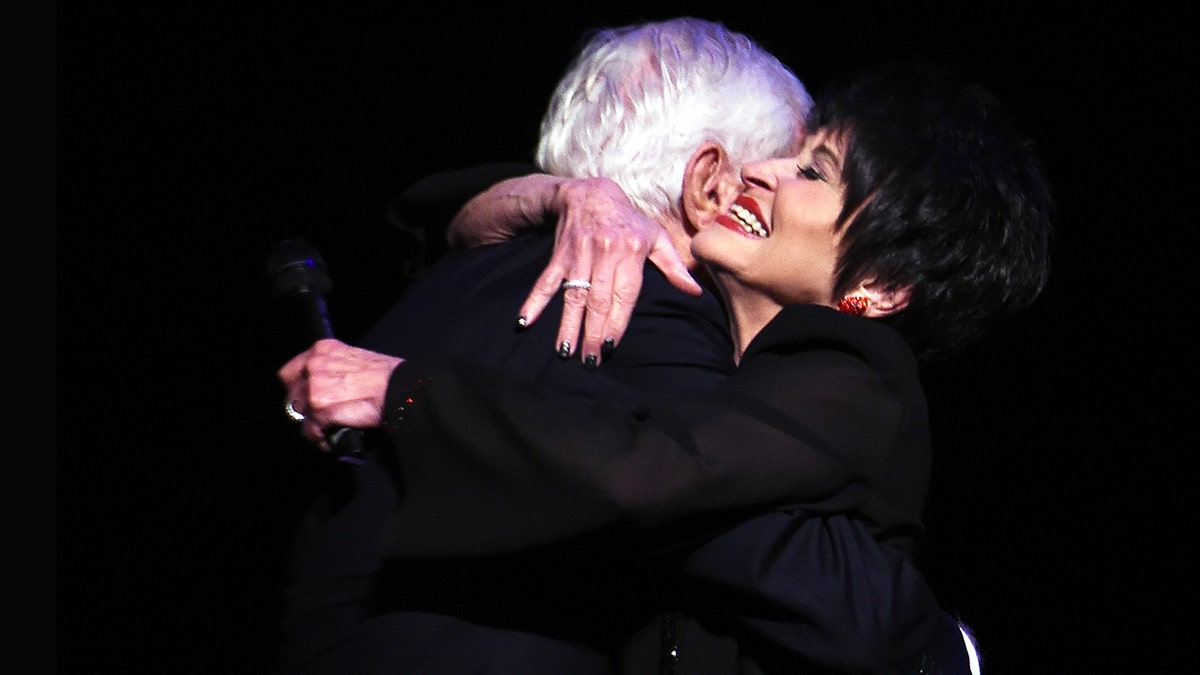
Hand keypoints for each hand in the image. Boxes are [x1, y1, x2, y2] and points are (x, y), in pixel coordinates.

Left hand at [277, 338, 403, 448]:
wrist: (399, 388)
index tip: (305, 399)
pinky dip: (322, 439)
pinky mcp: (320, 409)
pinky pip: (310, 431)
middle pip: (291, 395)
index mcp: (322, 350)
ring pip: (299, 415)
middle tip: (320, 418)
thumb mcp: (354, 358)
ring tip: (329, 430)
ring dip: (313, 425)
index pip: (291, 371)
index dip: (297, 389)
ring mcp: (314, 387)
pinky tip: (335, 437)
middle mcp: (313, 365)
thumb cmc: (387, 376)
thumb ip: (333, 368)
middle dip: (304, 409)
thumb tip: (326, 385)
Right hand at [518, 177, 700, 364]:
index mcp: (631, 252)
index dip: (617, 321)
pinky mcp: (560, 254)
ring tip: (565, 351)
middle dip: (594, 332)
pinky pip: (546, 280)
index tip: (611, 346)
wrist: (592, 192)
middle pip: (599, 301)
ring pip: (574, 295)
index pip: (624, 294)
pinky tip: (525, 321)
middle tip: (590, 361)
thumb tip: (695, 292)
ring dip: (567, 324)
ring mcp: (580, 254)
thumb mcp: (655, 237)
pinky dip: (535, 300)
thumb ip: (673, 266)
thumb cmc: (629, 220)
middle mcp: (605, 253)